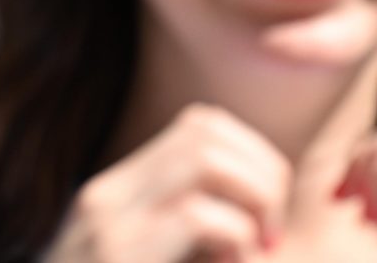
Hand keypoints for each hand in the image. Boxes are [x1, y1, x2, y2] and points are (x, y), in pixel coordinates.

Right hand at [48, 104, 289, 262]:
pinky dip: (236, 239)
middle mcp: (105, 199)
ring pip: (205, 157)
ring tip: (256, 251)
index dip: (253, 158)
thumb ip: (183, 246)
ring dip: (254, 200)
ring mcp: (106, 226)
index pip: (197, 126)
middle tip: (270, 238)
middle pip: (204, 129)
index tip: (266, 222)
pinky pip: (197, 216)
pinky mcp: (117, 256)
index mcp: (116, 200)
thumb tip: (258, 227)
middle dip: (264, 175)